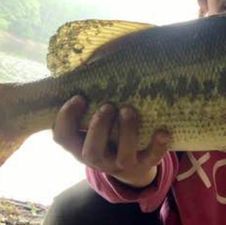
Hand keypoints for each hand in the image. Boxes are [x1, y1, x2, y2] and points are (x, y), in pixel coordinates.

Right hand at [53, 95, 170, 188]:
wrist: (131, 167)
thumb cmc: (107, 133)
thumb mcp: (93, 121)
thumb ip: (90, 99)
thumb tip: (93, 57)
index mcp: (80, 146)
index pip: (63, 137)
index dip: (66, 119)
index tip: (79, 97)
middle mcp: (98, 159)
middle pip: (91, 152)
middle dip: (99, 128)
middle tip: (108, 106)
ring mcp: (121, 165)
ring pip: (122, 157)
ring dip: (126, 133)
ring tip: (128, 110)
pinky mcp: (144, 165)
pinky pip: (152, 159)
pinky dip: (158, 146)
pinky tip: (162, 131)